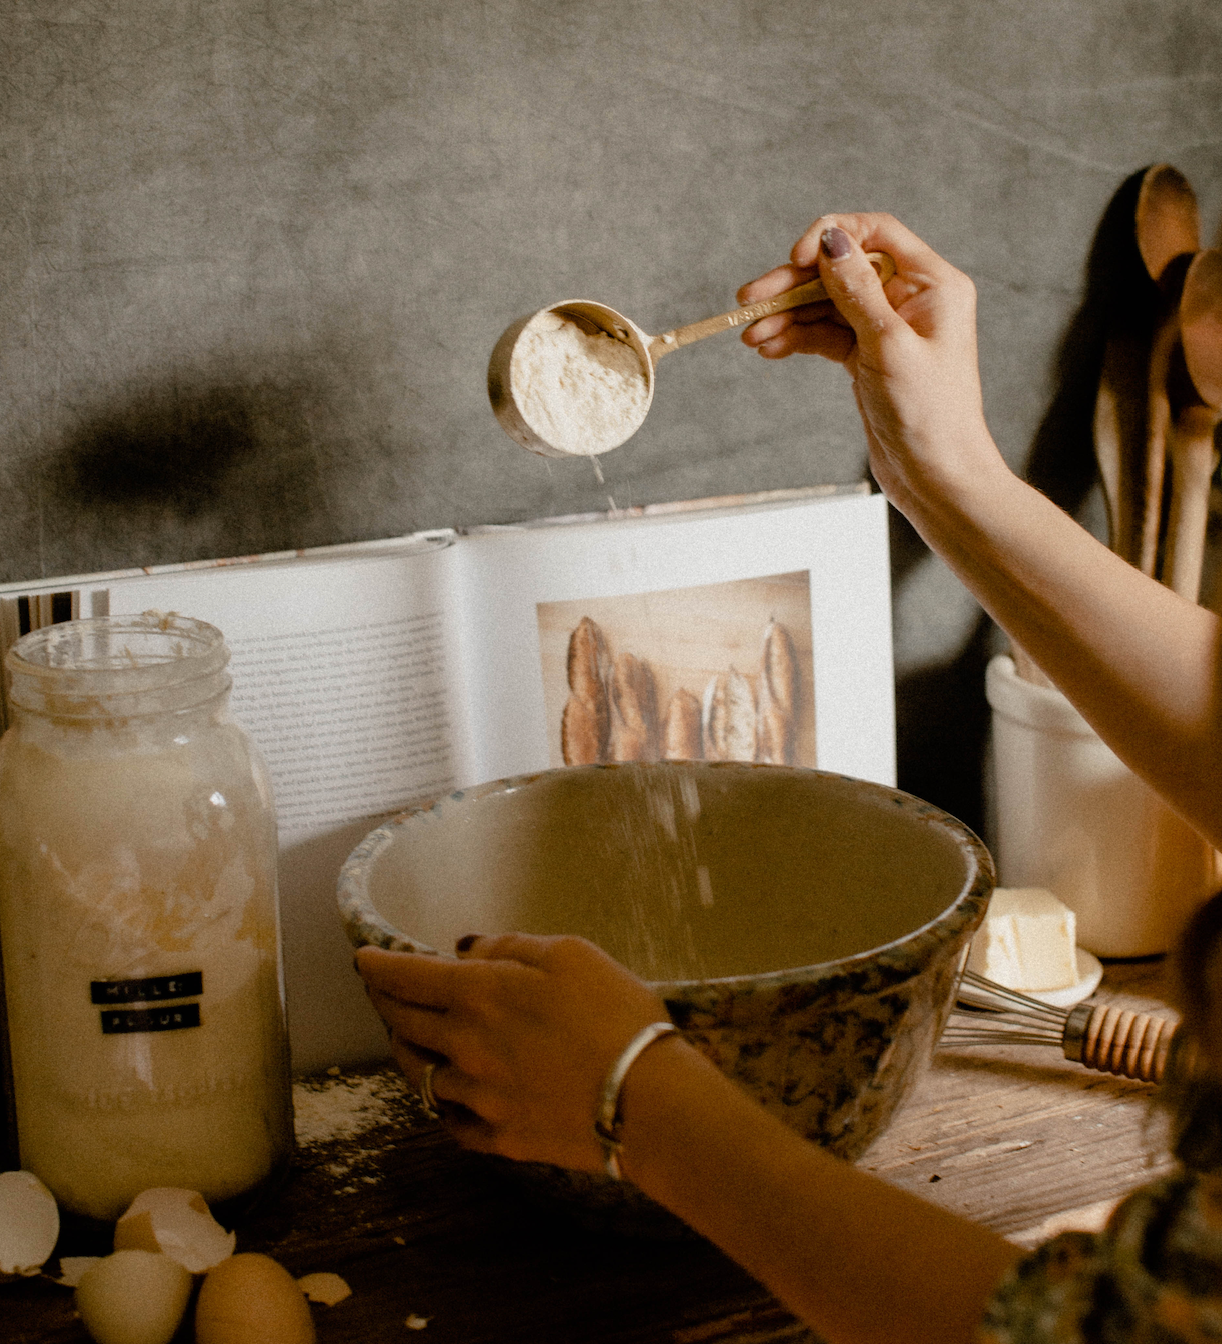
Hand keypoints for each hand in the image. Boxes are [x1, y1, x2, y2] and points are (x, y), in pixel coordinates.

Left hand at [355, 934, 672, 1170]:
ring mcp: (478, 1097)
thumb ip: (511, 947)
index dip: (377, 966)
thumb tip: (468, 949)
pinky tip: (448, 1096)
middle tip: (379, 990)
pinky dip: (443, 1103)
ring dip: (408, 1051)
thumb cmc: (614, 1014)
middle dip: (385, 1002)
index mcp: (479, 995)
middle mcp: (465, 1047)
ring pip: (421, 1075)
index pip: (408, 977)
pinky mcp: (500, 1137)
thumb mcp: (570, 954)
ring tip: (406, 1039)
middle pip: (404, 1023)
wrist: (646, 1100)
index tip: (362, 959)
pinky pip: (452, 1121)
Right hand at [737, 213, 1000, 510]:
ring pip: (826, 305)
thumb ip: (857, 291)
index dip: (831, 237)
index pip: (875, 234)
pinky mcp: (867, 357)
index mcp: (931, 284)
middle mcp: (910, 299)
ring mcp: (886, 328)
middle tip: (748, 300)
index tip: (794, 258)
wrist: (936, 477)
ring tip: (751, 336)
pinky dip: (797, 339)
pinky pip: (825, 335)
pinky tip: (769, 348)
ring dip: (786, 316)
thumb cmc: (929, 415)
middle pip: (841, 271)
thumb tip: (831, 240)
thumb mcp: (888, 345)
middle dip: (793, 284)